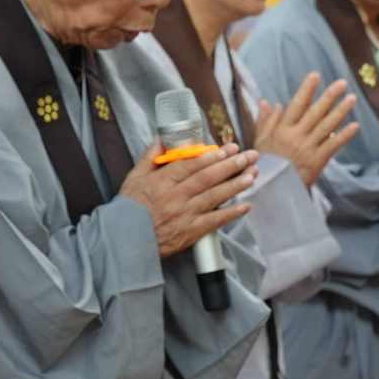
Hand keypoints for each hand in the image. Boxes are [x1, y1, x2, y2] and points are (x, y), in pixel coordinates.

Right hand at [119, 142, 257, 256]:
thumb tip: (163, 137)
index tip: (229, 148)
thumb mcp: (135, 177)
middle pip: (208, 178)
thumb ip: (151, 156)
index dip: (213, 155)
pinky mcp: (191, 232)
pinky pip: (215, 221)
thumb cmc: (130, 208)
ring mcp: (184, 215)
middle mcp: (175, 197)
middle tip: (248, 156)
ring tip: (252, 174)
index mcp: (162, 182)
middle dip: (231, 165)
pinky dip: (232, 213)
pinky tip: (246, 205)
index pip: (191, 165)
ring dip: (236, 185)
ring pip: (215, 197)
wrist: (126, 240)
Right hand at [253, 70, 360, 188]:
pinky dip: (344, 136)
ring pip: (326, 126)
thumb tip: (268, 102)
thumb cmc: (264, 166)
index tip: (315, 75)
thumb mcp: (259, 142)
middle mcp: (296, 136)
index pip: (296, 105)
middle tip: (342, 82)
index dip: (306, 89)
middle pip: (315, 112)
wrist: (270, 192)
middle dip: (329, 96)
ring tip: (352, 98)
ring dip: (341, 111)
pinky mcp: (317, 162)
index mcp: (282, 130)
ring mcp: (307, 149)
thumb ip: (265, 121)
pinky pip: (333, 146)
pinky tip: (355, 126)